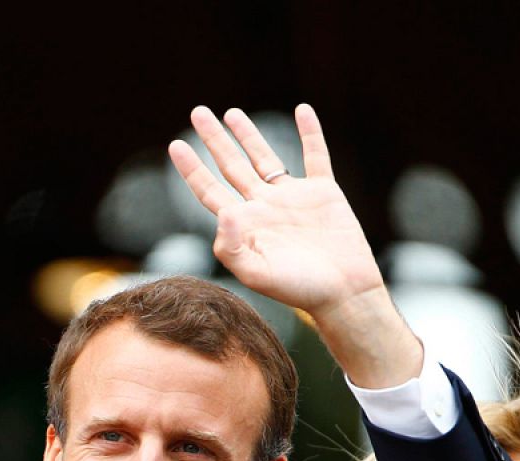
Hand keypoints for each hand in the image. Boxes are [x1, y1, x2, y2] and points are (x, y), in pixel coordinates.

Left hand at [168, 105, 387, 318]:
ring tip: (231, 113)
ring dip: (248, 134)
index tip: (176, 145)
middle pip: (231, 165)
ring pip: (265, 157)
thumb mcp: (257, 274)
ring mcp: (292, 198)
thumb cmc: (299, 289)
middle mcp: (263, 207)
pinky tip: (303, 110)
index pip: (209, 191)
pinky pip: (316, 156)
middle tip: (198, 112)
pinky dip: (310, 133)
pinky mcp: (323, 193)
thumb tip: (224, 211)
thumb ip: (232, 247)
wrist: (343, 292)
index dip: (192, 169)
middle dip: (214, 139)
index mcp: (244, 225)